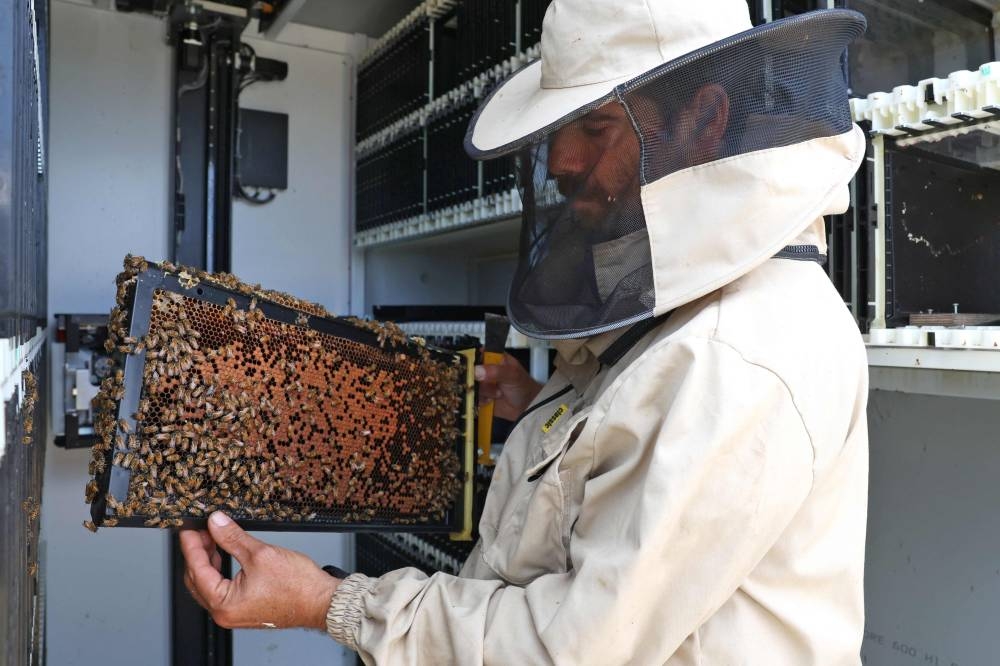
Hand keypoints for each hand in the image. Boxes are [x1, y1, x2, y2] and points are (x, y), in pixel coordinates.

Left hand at [179, 512, 339, 629]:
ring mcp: (234, 613)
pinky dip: (220, 570)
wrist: (320, 601)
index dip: (191, 545)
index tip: (189, 529)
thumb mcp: (261, 554)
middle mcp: (225, 613)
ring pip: (209, 584)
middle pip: (197, 579)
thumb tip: (216, 523)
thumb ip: (233, 537)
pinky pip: (222, 589)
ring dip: (208, 561)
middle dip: (198, 553)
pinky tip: (226, 554)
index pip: (196, 569)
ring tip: (213, 538)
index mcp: (224, 604)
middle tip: (201, 531)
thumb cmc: (297, 586)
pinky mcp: (244, 609)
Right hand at [475, 353, 542, 420]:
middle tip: (488, 384)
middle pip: (469, 371)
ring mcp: (481, 384)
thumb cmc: (523, 386)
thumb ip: (496, 371)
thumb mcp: (512, 375)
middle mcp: (484, 369)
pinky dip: (480, 400)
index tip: (471, 368)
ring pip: (470, 385)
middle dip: (476, 380)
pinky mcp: (480, 396)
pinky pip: (472, 397)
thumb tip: (477, 371)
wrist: (527, 406)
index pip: (475, 354)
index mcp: (492, 358)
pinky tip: (491, 401)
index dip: (470, 360)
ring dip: (483, 392)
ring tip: (498, 394)